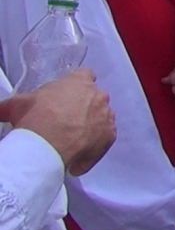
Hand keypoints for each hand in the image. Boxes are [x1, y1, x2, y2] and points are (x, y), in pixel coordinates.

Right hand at [0, 69, 115, 174]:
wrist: (47, 145)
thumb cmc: (35, 118)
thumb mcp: (17, 105)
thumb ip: (11, 104)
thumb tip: (1, 109)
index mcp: (80, 81)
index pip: (84, 75)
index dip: (76, 85)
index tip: (67, 96)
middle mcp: (98, 96)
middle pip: (94, 98)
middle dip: (83, 107)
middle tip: (64, 121)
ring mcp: (107, 116)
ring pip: (102, 118)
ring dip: (91, 125)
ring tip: (70, 139)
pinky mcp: (109, 136)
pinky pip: (104, 139)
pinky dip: (94, 145)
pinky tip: (78, 154)